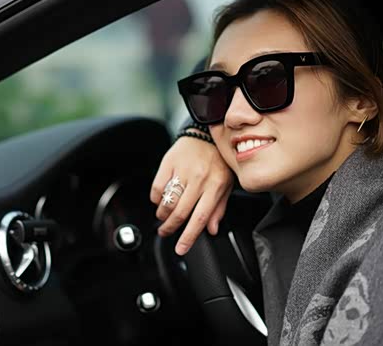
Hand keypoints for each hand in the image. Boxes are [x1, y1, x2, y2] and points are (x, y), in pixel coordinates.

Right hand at [150, 133, 233, 255]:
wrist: (205, 133)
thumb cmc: (218, 161)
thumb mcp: (226, 184)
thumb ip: (219, 207)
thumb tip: (212, 229)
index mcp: (216, 186)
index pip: (200, 218)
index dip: (189, 237)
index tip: (180, 249)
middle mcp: (199, 179)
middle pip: (180, 212)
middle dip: (170, 228)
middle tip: (166, 232)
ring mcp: (182, 170)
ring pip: (167, 201)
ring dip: (163, 214)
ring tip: (164, 216)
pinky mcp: (168, 163)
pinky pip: (157, 187)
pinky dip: (156, 198)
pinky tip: (160, 199)